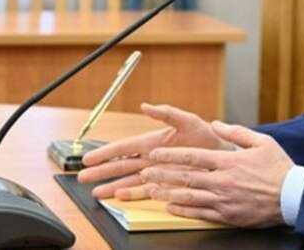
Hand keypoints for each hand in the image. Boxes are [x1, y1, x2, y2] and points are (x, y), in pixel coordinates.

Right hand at [77, 103, 231, 199]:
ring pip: (128, 180)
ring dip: (112, 185)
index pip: (124, 148)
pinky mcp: (165, 183)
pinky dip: (132, 194)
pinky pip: (145, 191)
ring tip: (96, 192)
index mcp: (152, 141)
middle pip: (120, 166)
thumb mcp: (187, 120)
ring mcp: (157, 172)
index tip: (89, 157)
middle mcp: (150, 158)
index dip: (106, 153)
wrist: (221, 153)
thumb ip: (167, 113)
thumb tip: (146, 105)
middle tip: (82, 176)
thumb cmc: (205, 135)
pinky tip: (119, 197)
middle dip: (101, 171)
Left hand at [141, 120, 293, 227]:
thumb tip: (216, 124)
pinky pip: (198, 214)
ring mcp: (223, 200)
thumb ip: (236, 131)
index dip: (170, 156)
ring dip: (166, 193)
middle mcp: (222, 181)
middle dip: (161, 174)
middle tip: (145, 172)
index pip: (192, 157)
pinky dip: (182, 210)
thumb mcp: (262, 141)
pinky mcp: (226, 216)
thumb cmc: (279, 169)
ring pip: (187, 196)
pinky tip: (170, 207)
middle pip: (185, 177)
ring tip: (150, 190)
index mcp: (229, 161)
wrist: (293, 197)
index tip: (155, 154)